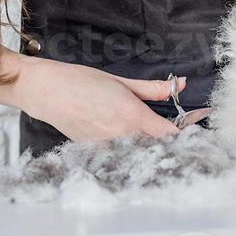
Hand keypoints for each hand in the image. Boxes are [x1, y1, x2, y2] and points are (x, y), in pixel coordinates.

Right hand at [16, 58, 207, 142]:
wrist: (46, 92)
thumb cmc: (80, 81)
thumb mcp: (120, 81)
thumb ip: (153, 88)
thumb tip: (179, 85)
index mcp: (132, 115)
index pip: (170, 135)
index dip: (184, 133)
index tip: (190, 129)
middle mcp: (122, 136)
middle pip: (156, 148)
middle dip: (167, 143)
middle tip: (172, 132)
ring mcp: (108, 148)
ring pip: (138, 153)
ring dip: (147, 148)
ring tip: (147, 136)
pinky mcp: (95, 153)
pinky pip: (119, 155)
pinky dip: (127, 150)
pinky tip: (125, 140)